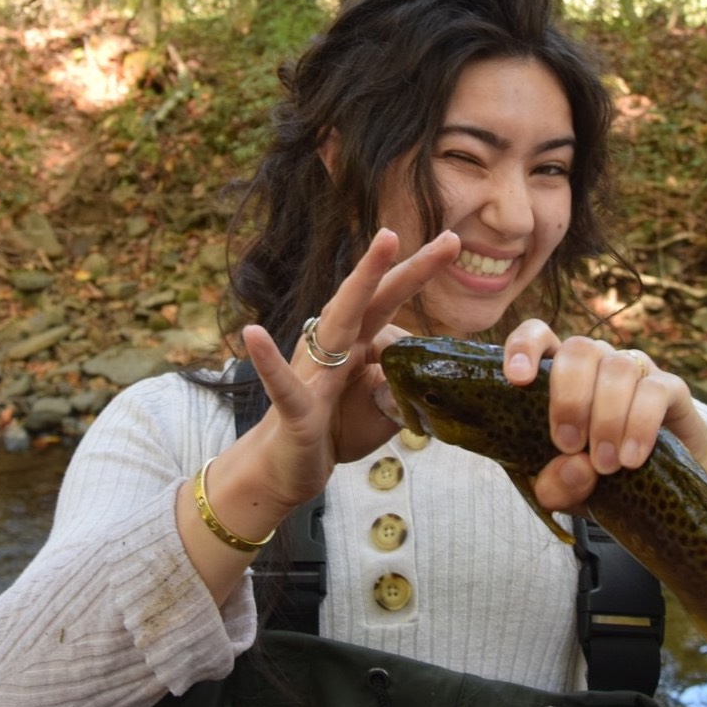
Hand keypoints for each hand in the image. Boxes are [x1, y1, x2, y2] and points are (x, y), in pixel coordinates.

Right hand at [239, 228, 461, 509]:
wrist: (283, 468)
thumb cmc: (332, 429)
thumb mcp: (382, 408)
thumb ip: (405, 386)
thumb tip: (434, 375)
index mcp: (356, 342)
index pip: (390, 300)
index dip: (418, 272)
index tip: (451, 241)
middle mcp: (333, 347)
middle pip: (372, 299)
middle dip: (405, 266)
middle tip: (448, 239)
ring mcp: (312, 373)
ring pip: (337, 323)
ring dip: (359, 285)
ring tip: (383, 245)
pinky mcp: (296, 410)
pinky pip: (283, 385)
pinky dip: (269, 362)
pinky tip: (254, 335)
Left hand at [500, 322, 706, 512]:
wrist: (663, 494)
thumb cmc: (601, 481)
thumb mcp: (569, 493)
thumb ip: (557, 487)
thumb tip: (575, 466)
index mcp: (560, 376)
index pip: (539, 336)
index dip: (524, 347)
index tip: (516, 379)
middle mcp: (597, 364)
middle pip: (579, 348)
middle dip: (570, 398)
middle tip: (569, 445)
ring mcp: (636, 371)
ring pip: (618, 367)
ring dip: (607, 418)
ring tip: (605, 465)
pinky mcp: (671, 388)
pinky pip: (655, 392)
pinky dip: (640, 425)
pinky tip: (631, 458)